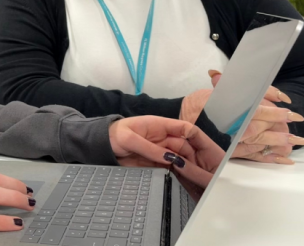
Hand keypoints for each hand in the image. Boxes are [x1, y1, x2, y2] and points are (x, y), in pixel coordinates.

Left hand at [109, 116, 224, 187]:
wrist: (102, 146)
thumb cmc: (114, 135)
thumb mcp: (129, 139)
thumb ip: (149, 148)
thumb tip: (171, 158)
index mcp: (160, 125)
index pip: (184, 128)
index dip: (196, 137)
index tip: (206, 150)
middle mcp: (163, 138)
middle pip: (186, 147)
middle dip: (194, 157)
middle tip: (200, 172)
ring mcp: (160, 151)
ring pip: (180, 159)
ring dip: (188, 168)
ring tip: (195, 179)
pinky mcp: (156, 163)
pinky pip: (171, 168)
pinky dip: (178, 174)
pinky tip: (184, 182)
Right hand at [203, 70, 303, 163]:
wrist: (178, 123)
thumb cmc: (194, 108)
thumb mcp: (209, 92)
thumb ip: (225, 85)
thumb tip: (230, 77)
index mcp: (229, 111)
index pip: (255, 109)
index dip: (272, 108)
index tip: (286, 106)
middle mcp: (231, 128)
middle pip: (260, 126)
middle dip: (278, 125)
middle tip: (293, 123)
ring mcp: (232, 142)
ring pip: (259, 142)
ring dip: (278, 143)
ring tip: (292, 142)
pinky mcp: (231, 153)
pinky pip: (252, 156)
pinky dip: (268, 158)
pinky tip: (281, 158)